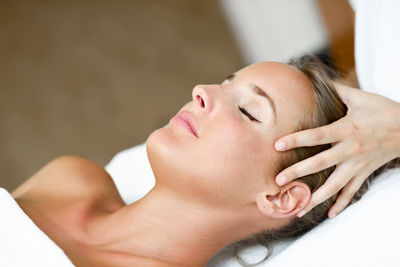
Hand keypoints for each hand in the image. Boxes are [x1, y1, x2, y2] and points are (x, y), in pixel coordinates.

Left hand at [274, 84, 399, 217]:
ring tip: (298, 208)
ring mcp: (358, 165)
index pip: (318, 136)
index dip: (297, 140)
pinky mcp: (364, 173)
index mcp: (347, 129)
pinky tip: (329, 214)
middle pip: (321, 163)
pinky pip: (351, 192)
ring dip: (316, 197)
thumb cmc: (382, 110)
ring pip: (335, 185)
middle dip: (299, 172)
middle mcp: (350, 149)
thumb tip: (314, 79)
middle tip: (279, 181)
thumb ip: (337, 90)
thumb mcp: (360, 97)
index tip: (278, 145)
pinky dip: (341, 204)